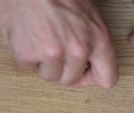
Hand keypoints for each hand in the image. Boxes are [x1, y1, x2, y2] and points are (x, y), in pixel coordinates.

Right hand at [0, 0, 118, 88]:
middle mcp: (77, 50)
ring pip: (49, 76)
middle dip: (63, 68)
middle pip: (71, 80)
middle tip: (56, 47)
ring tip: (41, 36)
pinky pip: (28, 67)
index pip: (107, 79)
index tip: (84, 72)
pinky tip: (27, 33)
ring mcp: (51, 53)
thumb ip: (94, 39)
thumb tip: (91, 63)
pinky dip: (26, 54)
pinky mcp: (26, 54)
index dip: (93, 78)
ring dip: (44, 62)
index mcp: (98, 39)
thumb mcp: (90, 10)